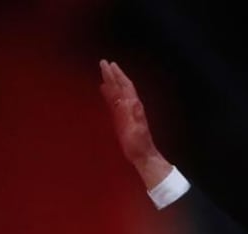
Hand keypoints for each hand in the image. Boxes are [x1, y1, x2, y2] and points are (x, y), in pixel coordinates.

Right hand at [99, 59, 171, 189]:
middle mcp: (130, 106)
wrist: (143, 156)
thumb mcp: (137, 129)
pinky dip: (108, 94)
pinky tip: (103, 90)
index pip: (124, 87)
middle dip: (113, 74)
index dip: (117, 76)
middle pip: (120, 86)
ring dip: (111, 82)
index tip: (109, 64)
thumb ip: (134, 114)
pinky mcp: (121, 119)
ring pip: (117, 92)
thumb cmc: (139, 144)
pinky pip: (113, 102)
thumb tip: (131, 99)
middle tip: (103, 62)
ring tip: (104, 72)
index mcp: (133, 106)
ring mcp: (126, 112)